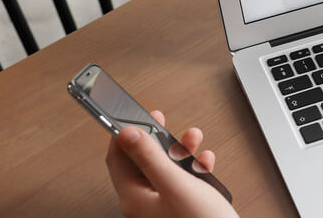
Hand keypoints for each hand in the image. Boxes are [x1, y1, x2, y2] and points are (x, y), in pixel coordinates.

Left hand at [105, 109, 237, 217]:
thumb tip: (128, 134)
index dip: (124, 134)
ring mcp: (164, 207)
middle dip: (156, 139)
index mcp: (135, 198)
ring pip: (164, 169)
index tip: (132, 114)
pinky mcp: (182, 208)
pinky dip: (192, 167)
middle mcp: (145, 204)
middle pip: (142, 162)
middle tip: (161, 121)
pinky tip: (204, 162)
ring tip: (193, 139)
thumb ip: (150, 158)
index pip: (117, 159)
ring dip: (178, 151)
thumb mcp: (176, 184)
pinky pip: (181, 181)